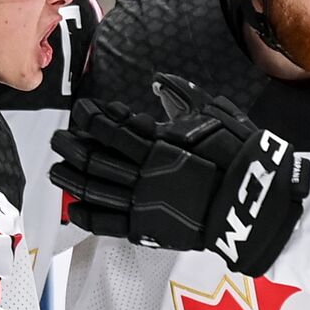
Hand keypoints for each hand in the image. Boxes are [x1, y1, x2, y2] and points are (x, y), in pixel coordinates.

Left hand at [49, 73, 309, 275]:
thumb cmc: (237, 152)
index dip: (90, 119)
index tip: (80, 112)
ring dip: (71, 179)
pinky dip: (88, 216)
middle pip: (94, 158)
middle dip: (71, 147)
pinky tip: (73, 208)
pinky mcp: (149, 229)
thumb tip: (159, 81)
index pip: (110, 129)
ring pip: (95, 190)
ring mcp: (143, 203)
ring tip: (56, 170)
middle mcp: (143, 173)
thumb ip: (180, 96)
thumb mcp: (212, 113)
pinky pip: (109, 223)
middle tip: (58, 139)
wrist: (253, 199)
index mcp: (157, 143)